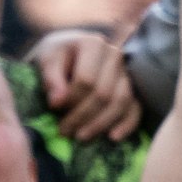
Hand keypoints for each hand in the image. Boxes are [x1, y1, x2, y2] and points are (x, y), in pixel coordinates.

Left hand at [25, 29, 143, 141]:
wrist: (71, 53)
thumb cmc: (57, 56)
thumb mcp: (46, 60)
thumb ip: (50, 78)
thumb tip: (57, 103)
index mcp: (93, 44)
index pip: (86, 79)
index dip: (70, 98)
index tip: (53, 109)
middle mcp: (116, 56)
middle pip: (103, 93)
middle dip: (83, 116)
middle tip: (64, 131)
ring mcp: (127, 73)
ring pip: (120, 103)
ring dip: (100, 124)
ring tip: (80, 137)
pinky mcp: (134, 89)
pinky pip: (135, 109)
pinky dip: (126, 125)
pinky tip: (113, 137)